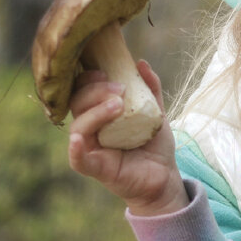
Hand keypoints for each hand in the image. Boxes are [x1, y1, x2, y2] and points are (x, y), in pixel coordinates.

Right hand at [67, 61, 188, 215]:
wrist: (165, 176)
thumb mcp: (156, 113)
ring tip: (118, 105)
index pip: (83, 90)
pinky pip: (78, 159)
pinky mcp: (96, 168)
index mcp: (99, 113)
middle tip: (119, 88)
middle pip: (78, 104)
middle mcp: (91, 129)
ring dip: (95, 112)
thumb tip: (142, 63)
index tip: (105, 70)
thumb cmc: (154, 146)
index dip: (89, 78)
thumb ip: (150, 89)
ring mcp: (91, 149)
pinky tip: (79, 139)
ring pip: (79, 127)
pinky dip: (75, 149)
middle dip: (95, 91)